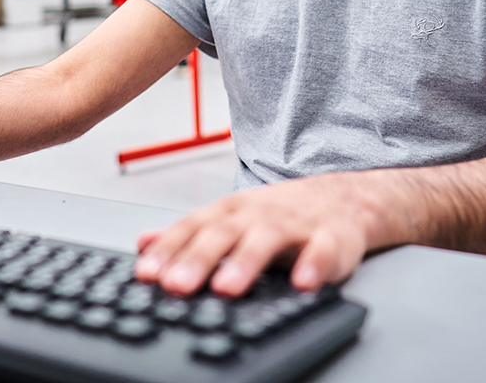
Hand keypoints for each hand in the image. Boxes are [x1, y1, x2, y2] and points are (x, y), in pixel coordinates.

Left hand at [131, 173, 374, 297]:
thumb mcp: (229, 219)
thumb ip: (188, 234)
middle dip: (198, 259)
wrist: (342, 198)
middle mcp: (257, 214)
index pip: (192, 229)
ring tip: (227, 288)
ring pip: (267, 239)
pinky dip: (314, 266)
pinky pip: (322, 251)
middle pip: (223, 234)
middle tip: (177, 285)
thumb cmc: (279, 214)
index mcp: (229, 212)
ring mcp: (293, 224)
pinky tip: (303, 284)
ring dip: (246, 262)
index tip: (146, 275)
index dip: (168, 251)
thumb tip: (143, 243)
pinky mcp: (331, 238)